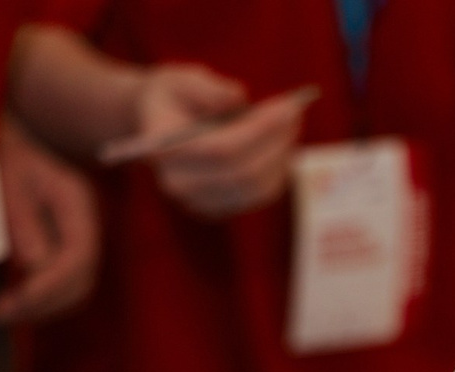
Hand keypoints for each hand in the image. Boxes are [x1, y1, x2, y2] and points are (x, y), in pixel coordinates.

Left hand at [0, 117, 98, 324]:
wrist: (28, 131)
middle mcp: (88, 228)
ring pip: (75, 289)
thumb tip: (32, 268)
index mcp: (79, 208)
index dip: (44, 290)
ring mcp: (82, 237)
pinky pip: (66, 280)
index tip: (9, 305)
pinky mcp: (69, 244)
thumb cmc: (14, 151)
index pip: (75, 264)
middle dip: (42, 306)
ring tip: (4, 311)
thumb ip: (23, 223)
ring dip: (43, 306)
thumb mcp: (11, 180)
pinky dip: (44, 295)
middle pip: (80, 285)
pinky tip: (16, 296)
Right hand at [131, 65, 310, 217]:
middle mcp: (180, 184)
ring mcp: (201, 202)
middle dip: (277, 141)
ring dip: (282, 154)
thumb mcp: (183, 78)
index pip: (223, 149)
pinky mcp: (220, 209)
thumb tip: (238, 97)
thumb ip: (207, 88)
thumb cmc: (174, 96)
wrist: (159, 124)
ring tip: (290, 121)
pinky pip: (262, 194)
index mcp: (164, 151)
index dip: (261, 129)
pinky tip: (282, 140)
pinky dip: (279, 166)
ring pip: (259, 187)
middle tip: (295, 111)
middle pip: (246, 173)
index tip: (288, 106)